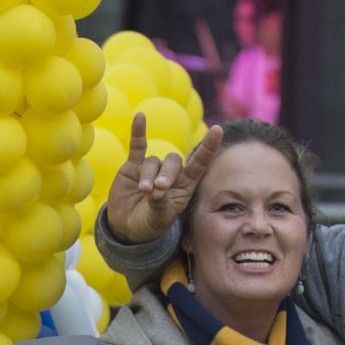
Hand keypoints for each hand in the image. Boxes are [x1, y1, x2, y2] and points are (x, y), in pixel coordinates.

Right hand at [105, 115, 222, 245]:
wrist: (127, 227)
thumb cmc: (150, 223)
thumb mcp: (159, 218)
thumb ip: (160, 203)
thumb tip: (155, 188)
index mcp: (185, 185)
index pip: (200, 163)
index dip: (208, 147)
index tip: (217, 130)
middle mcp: (171, 173)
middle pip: (173, 161)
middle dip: (166, 174)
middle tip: (158, 189)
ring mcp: (152, 167)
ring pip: (153, 161)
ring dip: (148, 175)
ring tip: (144, 191)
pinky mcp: (133, 166)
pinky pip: (138, 146)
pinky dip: (138, 132)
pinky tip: (139, 117)